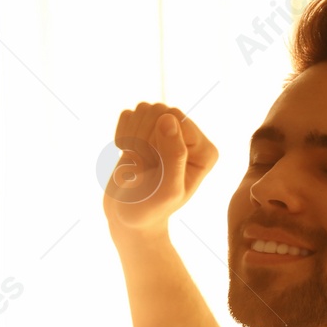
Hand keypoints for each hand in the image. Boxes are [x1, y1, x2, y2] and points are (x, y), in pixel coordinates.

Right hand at [103, 102, 218, 235]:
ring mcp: (168, 131)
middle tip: (144, 166)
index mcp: (205, 151)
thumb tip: (169, 118)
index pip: (176, 118)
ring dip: (132, 137)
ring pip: (143, 109)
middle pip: (160, 110)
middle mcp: (190, 138)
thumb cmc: (150, 209)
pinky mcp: (147, 130)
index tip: (153, 166)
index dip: (155, 139)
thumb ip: (174, 156)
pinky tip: (129, 155)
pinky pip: (129, 114)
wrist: (128, 217)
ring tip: (138, 162)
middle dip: (144, 138)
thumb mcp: (167, 190)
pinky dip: (122, 135)